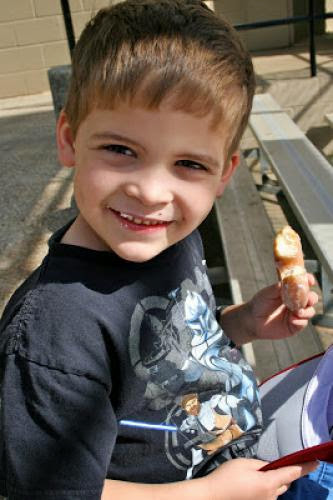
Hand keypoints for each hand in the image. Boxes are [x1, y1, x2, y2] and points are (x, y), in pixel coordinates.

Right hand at [202, 457, 317, 499]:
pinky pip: (268, 496)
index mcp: (268, 483)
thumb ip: (262, 464)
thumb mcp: (245, 463)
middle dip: (279, 475)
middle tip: (262, 469)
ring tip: (250, 479)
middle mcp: (270, 497)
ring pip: (275, 491)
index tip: (315, 462)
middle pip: (284, 484)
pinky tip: (248, 486)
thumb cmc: (227, 477)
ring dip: (270, 483)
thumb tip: (271, 468)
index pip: (291, 473)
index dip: (304, 467)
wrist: (212, 496)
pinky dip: (264, 490)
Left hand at [248, 274, 317, 340]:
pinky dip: (300, 321)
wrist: (252, 320)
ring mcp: (296, 314)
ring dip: (307, 311)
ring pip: (310, 311)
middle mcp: (296, 302)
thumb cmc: (260, 303)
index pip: (304, 285)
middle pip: (311, 298)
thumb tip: (287, 281)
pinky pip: (303, 323)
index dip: (308, 281)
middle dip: (312, 298)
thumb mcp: (268, 293)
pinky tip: (292, 320)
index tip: (310, 280)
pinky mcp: (294, 326)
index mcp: (291, 291)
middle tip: (308, 299)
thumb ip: (278, 288)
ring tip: (298, 312)